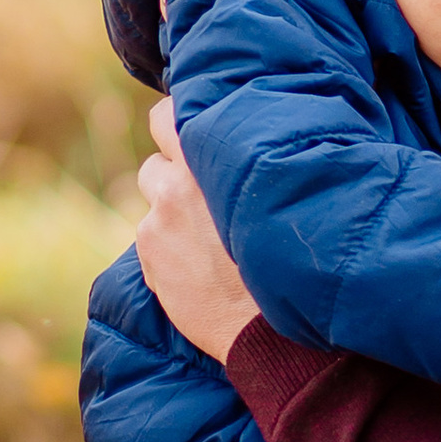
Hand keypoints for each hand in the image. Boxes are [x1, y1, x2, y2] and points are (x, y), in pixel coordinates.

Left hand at [133, 99, 256, 361]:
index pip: (166, 114)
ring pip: (152, 196)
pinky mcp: (149, 256)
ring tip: (202, 231)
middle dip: (171, 167)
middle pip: (154, 155)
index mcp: (210, 161)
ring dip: (169, 206)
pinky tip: (198, 262)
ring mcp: (158, 222)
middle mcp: (177, 187)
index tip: (193, 135)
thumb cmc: (291, 257)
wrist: (270, 327)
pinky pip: (152, 236)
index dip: (178, 123)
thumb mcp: (277, 195)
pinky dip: (168, 243)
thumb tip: (244, 148)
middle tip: (199, 187)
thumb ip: (250, 166)